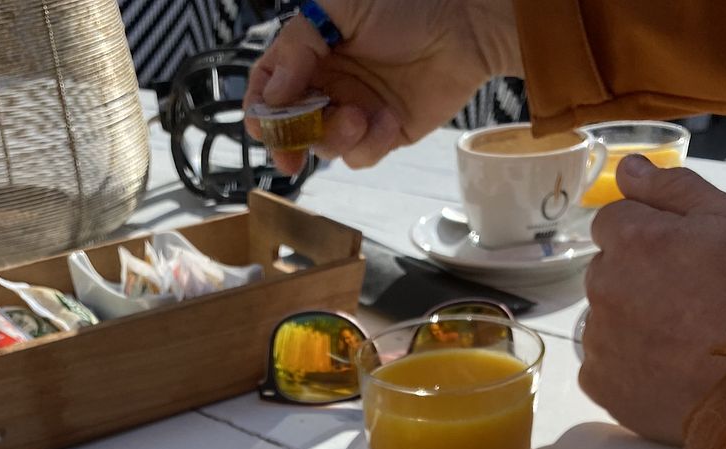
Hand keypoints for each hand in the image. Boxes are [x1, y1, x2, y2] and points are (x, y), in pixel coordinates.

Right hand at [244, 0, 520, 172]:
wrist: (464, 27)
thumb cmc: (405, 5)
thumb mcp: (339, 6)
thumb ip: (298, 45)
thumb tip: (272, 94)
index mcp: (310, 53)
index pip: (269, 88)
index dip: (261, 110)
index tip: (264, 128)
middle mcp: (328, 84)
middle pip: (290, 127)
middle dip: (290, 141)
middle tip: (292, 154)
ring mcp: (354, 111)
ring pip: (324, 146)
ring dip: (335, 139)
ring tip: (361, 117)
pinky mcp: (382, 134)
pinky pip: (360, 156)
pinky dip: (369, 145)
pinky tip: (389, 121)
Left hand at [581, 158, 725, 444]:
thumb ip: (673, 188)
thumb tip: (626, 166)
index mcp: (632, 240)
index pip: (612, 219)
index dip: (646, 232)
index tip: (679, 253)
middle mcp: (602, 286)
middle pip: (605, 268)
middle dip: (635, 275)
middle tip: (687, 297)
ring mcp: (597, 339)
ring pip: (603, 316)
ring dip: (630, 319)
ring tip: (680, 335)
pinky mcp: (599, 383)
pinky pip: (603, 362)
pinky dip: (626, 362)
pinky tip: (664, 364)